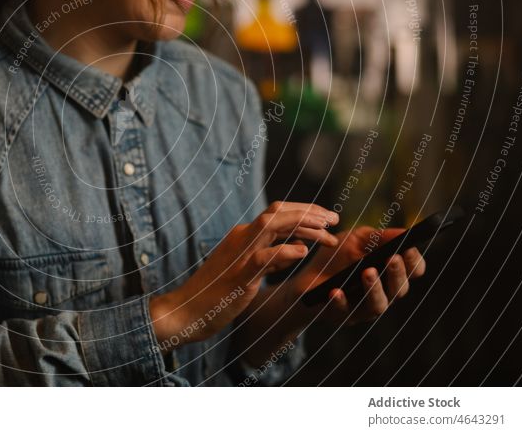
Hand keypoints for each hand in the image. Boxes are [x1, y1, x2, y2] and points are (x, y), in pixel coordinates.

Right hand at [150, 202, 339, 352]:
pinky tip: (303, 253)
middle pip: (279, 211)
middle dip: (310, 212)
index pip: (278, 212)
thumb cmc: (215, 293)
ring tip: (328, 235)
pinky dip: (285, 252)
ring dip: (304, 227)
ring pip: (273, 226)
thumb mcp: (248, 271)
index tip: (327, 219)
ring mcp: (239, 254)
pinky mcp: (239, 275)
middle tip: (335, 219)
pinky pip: (264, 257)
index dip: (305, 211)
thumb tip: (298, 247)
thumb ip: (271, 258)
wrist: (186, 310)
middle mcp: (241, 237)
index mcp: (243, 235)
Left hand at [290, 226, 426, 324]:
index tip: (409, 248)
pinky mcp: (341, 316)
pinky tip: (335, 290)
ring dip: (374, 288)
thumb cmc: (335, 258)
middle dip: (398, 273)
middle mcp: (383, 294)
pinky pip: (344, 311)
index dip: (414, 262)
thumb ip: (378, 236)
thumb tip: (403, 232)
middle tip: (392, 258)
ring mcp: (363, 308)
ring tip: (367, 272)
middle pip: (400, 289)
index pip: (413, 271)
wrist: (305, 278)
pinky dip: (340, 301)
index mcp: (390, 274)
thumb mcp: (355, 240)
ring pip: (378, 304)